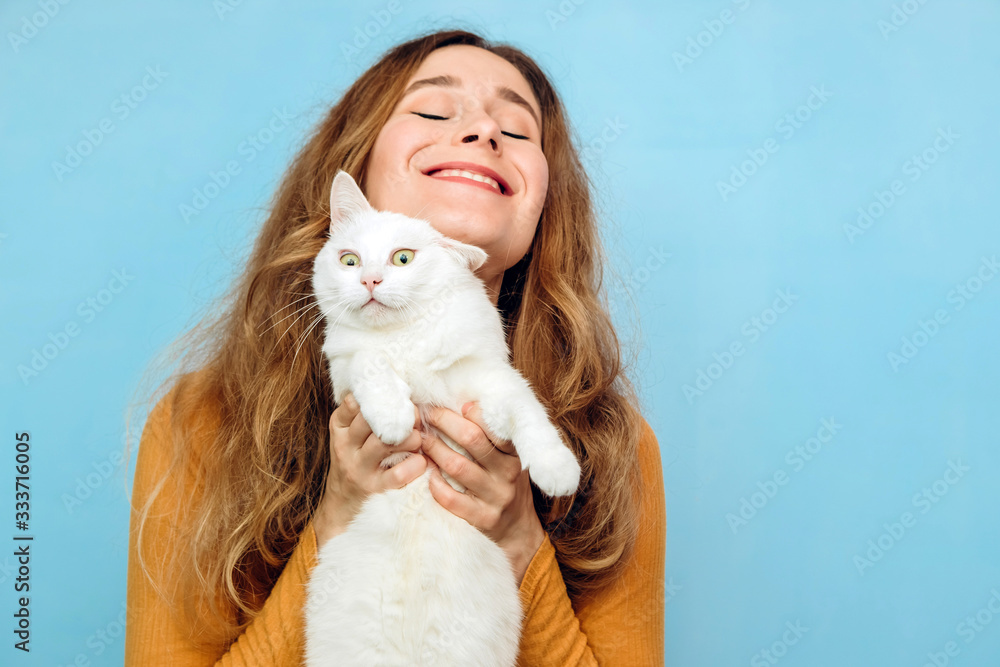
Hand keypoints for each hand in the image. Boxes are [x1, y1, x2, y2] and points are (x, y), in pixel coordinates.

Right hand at [313, 392, 426, 547]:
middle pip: (372, 419)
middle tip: (417, 416)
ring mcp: (359, 469)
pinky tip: (422, 461)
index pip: (356, 402)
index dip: (382, 396)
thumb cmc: (355, 461)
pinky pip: (399, 474)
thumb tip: (400, 388)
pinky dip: (416, 464)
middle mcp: (345, 446)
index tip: (399, 398)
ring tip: (418, 439)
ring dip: (410, 437)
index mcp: (340, 427)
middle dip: (401, 414)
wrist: (341, 506)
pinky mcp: (375, 489)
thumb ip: (367, 414)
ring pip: (385, 442)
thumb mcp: (351, 435)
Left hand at [422, 402, 545, 585]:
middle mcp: (508, 473)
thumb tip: (461, 402)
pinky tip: (426, 474)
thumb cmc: (505, 484)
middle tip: (425, 415)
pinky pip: (451, 499)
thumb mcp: (509, 458)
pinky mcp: (482, 518)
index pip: (494, 424)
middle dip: (443, 422)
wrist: (518, 531)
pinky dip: (434, 484)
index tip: (450, 402)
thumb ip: (491, 436)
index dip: (470, 410)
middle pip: (471, 439)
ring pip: (457, 466)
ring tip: (419, 440)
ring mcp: (496, 497)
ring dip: (433, 450)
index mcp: (515, 452)